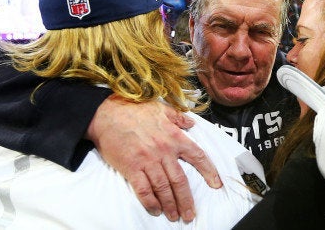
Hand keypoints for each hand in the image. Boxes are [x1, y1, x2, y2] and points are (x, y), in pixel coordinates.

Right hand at [85, 94, 221, 221]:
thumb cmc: (134, 110)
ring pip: (163, 188)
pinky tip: (155, 210)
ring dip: (170, 204)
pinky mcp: (131, 168)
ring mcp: (148, 161)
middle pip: (180, 180)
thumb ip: (178, 117)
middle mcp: (164, 151)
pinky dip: (150, 202)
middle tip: (190, 214)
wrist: (107, 114)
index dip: (209, 172)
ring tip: (175, 216)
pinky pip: (143, 189)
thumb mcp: (161, 108)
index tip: (216, 184)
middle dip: (187, 200)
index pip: (197, 156)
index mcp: (174, 137)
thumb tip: (192, 123)